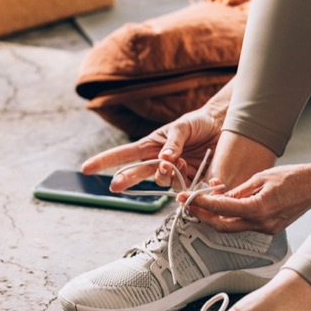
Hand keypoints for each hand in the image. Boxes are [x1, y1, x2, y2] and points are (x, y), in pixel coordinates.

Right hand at [81, 106, 223, 192]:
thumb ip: (173, 142)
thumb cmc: (198, 123)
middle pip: (136, 173)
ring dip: (165, 175)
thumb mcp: (183, 127)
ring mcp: (173, 173)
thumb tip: (164, 158)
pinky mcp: (189, 180)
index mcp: (151, 146)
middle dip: (125, 179)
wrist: (224, 128)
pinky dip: (185, 181)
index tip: (86, 168)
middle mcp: (158, 161)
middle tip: (115, 186)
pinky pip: (182, 187)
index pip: (123, 154)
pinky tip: (190, 168)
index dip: (105, 161)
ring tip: (178, 162)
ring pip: (161, 182)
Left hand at [181, 163, 310, 234]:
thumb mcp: (261, 177)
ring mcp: (266, 229)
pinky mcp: (270, 229)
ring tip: (206, 201)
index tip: (187, 198)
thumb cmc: (293, 177)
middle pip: (222, 226)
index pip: (221, 210)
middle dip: (203, 215)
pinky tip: (228, 205)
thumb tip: (220, 198)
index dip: (200, 204)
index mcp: (258, 209)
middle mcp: (261, 224)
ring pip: (232, 227)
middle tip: (190, 203)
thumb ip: (239, 191)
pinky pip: (245, 225)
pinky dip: (233, 216)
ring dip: (217, 216)